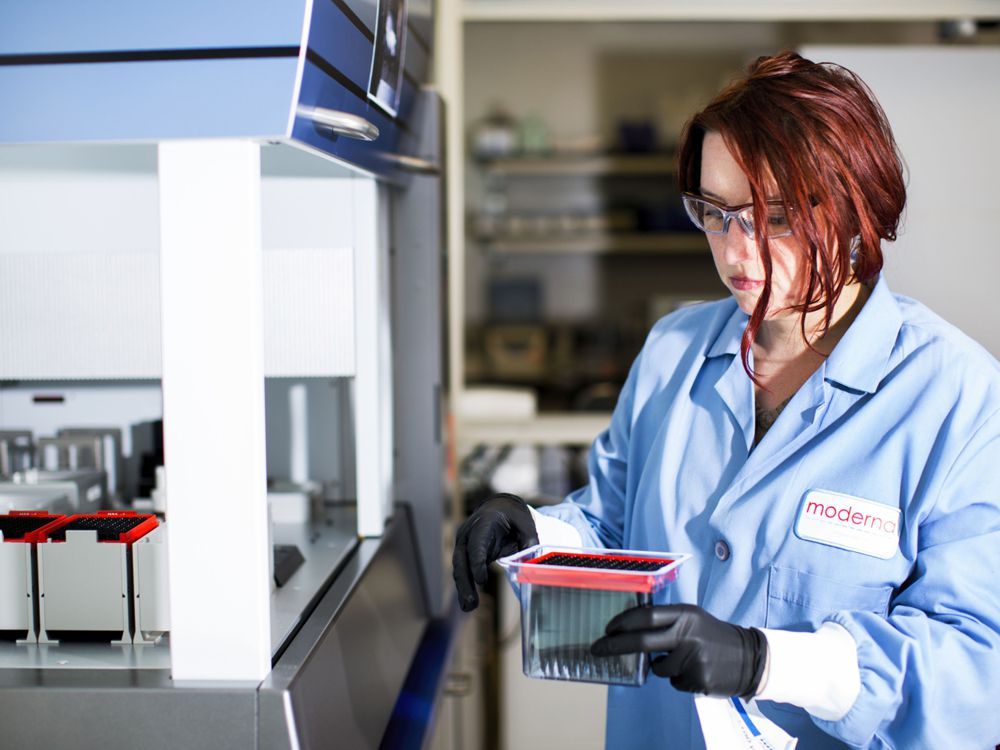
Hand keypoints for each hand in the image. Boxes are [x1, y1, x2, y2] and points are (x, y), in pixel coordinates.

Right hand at [452, 493, 538, 611]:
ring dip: (463, 588)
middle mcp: (468, 533)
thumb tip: (531, 559)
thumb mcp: (525, 522)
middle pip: (462, 559)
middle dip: (465, 582)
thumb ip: (529, 538)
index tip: (482, 580)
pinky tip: (468, 602)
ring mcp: (464, 543)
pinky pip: (463, 571)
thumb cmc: (512, 515)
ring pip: (459, 567)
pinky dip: (465, 586)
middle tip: (471, 603)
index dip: (477, 562)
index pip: (477, 544)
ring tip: (468, 607)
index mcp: (483, 523)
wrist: (499, 508)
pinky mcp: (465, 554)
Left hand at [590, 603, 766, 697]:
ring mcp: (693, 658)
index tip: (606, 629)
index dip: (623, 622)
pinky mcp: (697, 679)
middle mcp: (688, 634)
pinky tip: (695, 671)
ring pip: (658, 668)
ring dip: (662, 667)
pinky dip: (679, 679)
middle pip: (642, 642)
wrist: (749, 658)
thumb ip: (667, 622)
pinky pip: (674, 682)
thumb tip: (629, 630)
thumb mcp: (693, 618)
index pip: (646, 615)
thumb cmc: (712, 636)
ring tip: (685, 660)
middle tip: (597, 649)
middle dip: (614, 646)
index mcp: (685, 615)